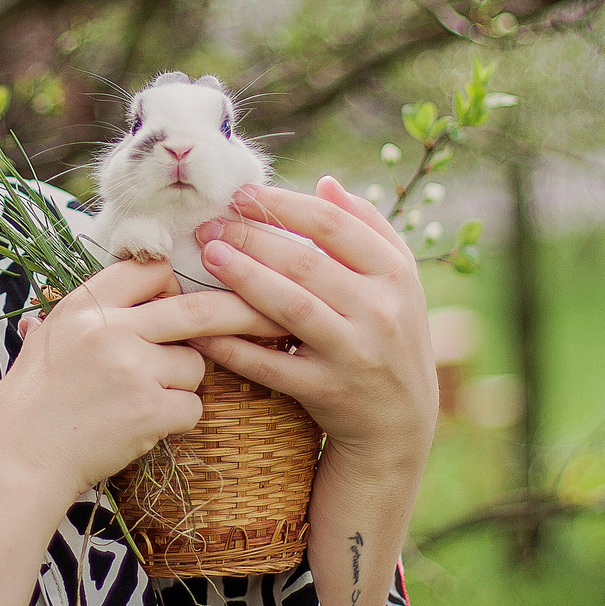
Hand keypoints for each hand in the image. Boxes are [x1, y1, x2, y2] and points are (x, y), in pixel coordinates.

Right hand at [0, 257, 286, 494]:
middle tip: (269, 315)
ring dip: (181, 383)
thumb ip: (99, 308)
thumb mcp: (53, 333)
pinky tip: (142, 425)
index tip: (178, 303)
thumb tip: (149, 278)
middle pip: (198, 309)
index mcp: (87, 304)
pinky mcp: (149, 409)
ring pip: (195, 365)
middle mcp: (112, 328)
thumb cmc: (37, 397)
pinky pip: (192, 406)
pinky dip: (176, 417)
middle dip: (240, 312)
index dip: (172, 286)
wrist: (20, 454)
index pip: (152, 270)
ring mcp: (133, 369)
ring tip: (139, 400)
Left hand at [187, 177, 439, 474]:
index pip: (334, 226)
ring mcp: (354, 353)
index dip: (283, 205)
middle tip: (208, 225)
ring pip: (290, 308)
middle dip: (252, 238)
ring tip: (208, 256)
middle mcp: (380, 311)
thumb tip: (326, 182)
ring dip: (244, 278)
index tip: (241, 194)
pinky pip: (272, 365)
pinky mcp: (328, 392)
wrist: (401, 423)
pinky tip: (203, 329)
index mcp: (396, 275)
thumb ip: (367, 229)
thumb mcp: (397, 282)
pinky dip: (236, 347)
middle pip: (306, 263)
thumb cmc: (391, 337)